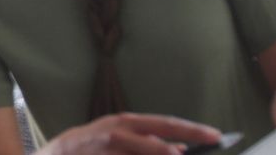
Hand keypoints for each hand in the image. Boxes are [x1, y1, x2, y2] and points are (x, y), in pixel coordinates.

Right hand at [44, 113, 220, 154]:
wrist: (59, 152)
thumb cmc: (95, 147)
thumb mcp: (121, 140)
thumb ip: (146, 145)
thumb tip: (178, 151)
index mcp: (128, 122)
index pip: (166, 124)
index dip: (191, 130)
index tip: (216, 136)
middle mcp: (120, 128)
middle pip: (160, 131)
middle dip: (188, 134)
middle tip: (213, 139)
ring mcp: (109, 141)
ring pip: (147, 147)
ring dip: (165, 151)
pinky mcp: (101, 152)